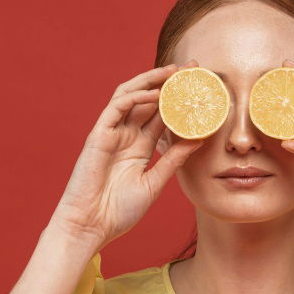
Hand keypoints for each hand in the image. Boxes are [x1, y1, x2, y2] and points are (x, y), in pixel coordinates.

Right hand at [49, 60, 205, 248]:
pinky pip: (117, 107)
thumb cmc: (119, 211)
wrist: (92, 225)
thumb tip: (198, 140)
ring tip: (175, 72)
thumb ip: (173, 160)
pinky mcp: (99, 135)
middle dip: (169, 82)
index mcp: (139, 147)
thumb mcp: (154, 183)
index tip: (201, 89)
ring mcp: (112, 133)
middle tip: (193, 68)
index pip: (162, 116)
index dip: (179, 100)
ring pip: (132, 96)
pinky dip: (135, 97)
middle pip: (150, 100)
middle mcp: (126, 136)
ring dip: (152, 81)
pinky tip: (154, 93)